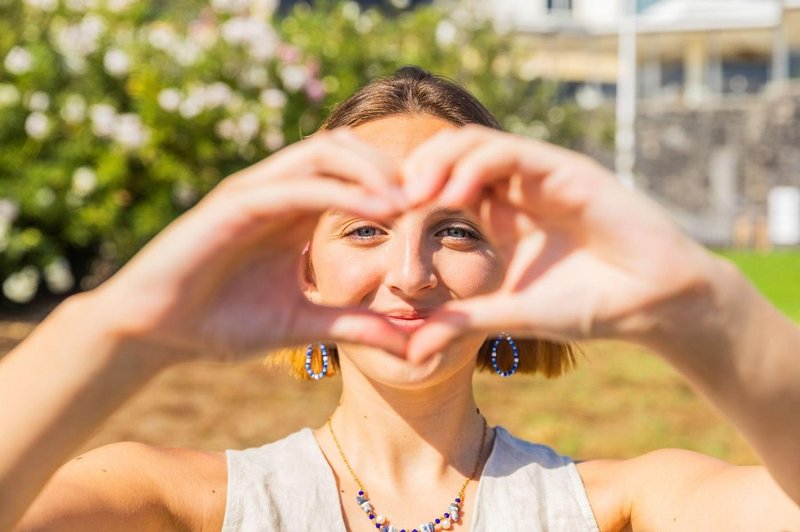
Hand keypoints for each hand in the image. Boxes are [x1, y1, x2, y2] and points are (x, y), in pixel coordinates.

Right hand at [92, 129, 408, 362]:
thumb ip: (355, 326)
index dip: (402, 186)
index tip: (444, 210)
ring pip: (325, 154)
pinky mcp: (234, 203)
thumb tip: (412, 345)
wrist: (155, 333)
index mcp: (297, 213)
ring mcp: (256, 191)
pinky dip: (341, 191)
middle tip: (439, 195)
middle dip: (396, 168)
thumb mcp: (302, 325)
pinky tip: (380, 211)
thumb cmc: (220, 323)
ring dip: (374, 171)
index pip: (357, 177)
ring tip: (414, 199)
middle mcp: (280, 192)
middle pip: (348, 151)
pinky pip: (297, 185)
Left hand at [401, 126, 716, 361]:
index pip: (440, 186)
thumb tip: (409, 351)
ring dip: (436, 162)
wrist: (651, 302)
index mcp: (498, 214)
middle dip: (412, 173)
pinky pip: (510, 152)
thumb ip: (461, 324)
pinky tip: (453, 193)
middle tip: (384, 203)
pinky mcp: (565, 169)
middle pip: (447, 157)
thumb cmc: (586, 304)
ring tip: (411, 195)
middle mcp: (514, 188)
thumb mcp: (509, 313)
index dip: (406, 198)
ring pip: (473, 143)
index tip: (375, 223)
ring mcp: (539, 175)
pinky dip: (475, 165)